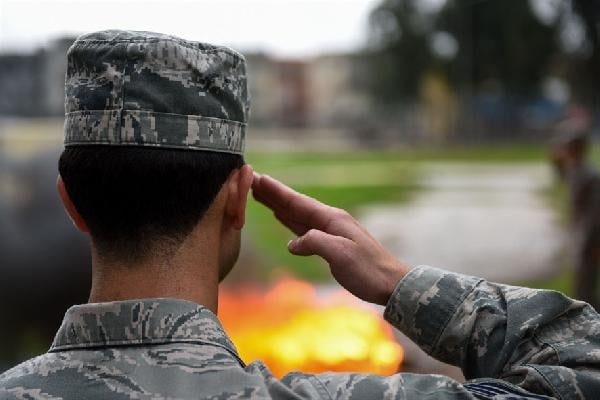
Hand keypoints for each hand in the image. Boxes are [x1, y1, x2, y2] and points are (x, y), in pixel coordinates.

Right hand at [252, 173, 409, 305]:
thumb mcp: (341, 254)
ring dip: (278, 205)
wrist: (389, 283)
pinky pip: (303, 227)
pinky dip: (289, 220)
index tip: (258, 178)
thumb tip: (293, 243)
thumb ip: (315, 243)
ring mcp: (330, 231)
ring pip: (297, 215)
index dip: (277, 192)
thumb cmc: (368, 269)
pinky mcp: (330, 243)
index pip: (298, 202)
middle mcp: (329, 221)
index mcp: (332, 219)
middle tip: (251, 181)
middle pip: (295, 205)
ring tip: (260, 195)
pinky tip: (281, 217)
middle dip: (273, 194)